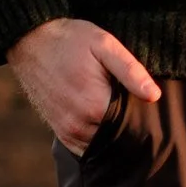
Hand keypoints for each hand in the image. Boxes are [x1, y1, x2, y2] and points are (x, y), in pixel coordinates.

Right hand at [7, 18, 159, 155]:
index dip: (144, 118)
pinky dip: (97, 138)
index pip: (132, 126)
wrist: (31, 41)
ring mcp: (67, 131)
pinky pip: (85, 146)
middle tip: (138, 108)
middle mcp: (79, 125)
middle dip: (129, 127)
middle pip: (117, 138)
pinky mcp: (59, 131)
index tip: (150, 108)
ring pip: (102, 144)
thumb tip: (154, 96)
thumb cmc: (71, 40)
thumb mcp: (105, 45)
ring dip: (113, 134)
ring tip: (121, 112)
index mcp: (95, 106)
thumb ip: (130, 71)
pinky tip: (104, 121)